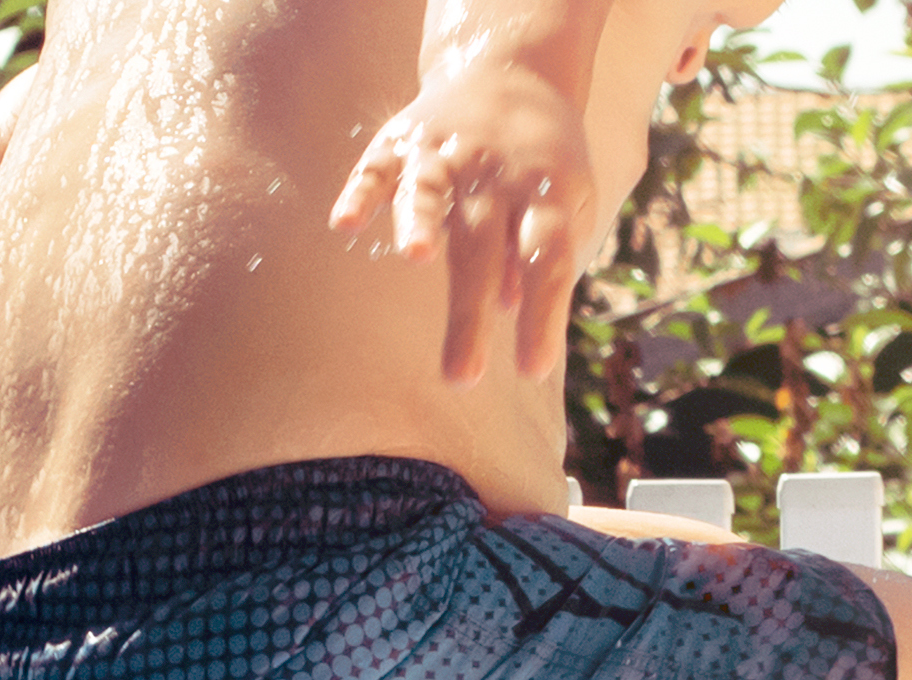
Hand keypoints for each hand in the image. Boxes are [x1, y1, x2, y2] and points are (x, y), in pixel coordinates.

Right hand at [329, 51, 597, 386]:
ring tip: (413, 258)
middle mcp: (496, 173)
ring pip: (432, 190)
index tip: (532, 369)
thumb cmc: (544, 166)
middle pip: (484, 245)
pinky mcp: (405, 139)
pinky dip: (363, 190)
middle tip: (461, 377)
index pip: (548, 261)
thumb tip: (511, 311)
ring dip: (420, 220)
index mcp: (546, 194)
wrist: (513, 70)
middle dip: (470, 312)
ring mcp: (448, 153)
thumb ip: (545, 261)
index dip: (542, 315)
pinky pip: (380, 165)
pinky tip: (345, 223)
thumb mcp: (566, 208)